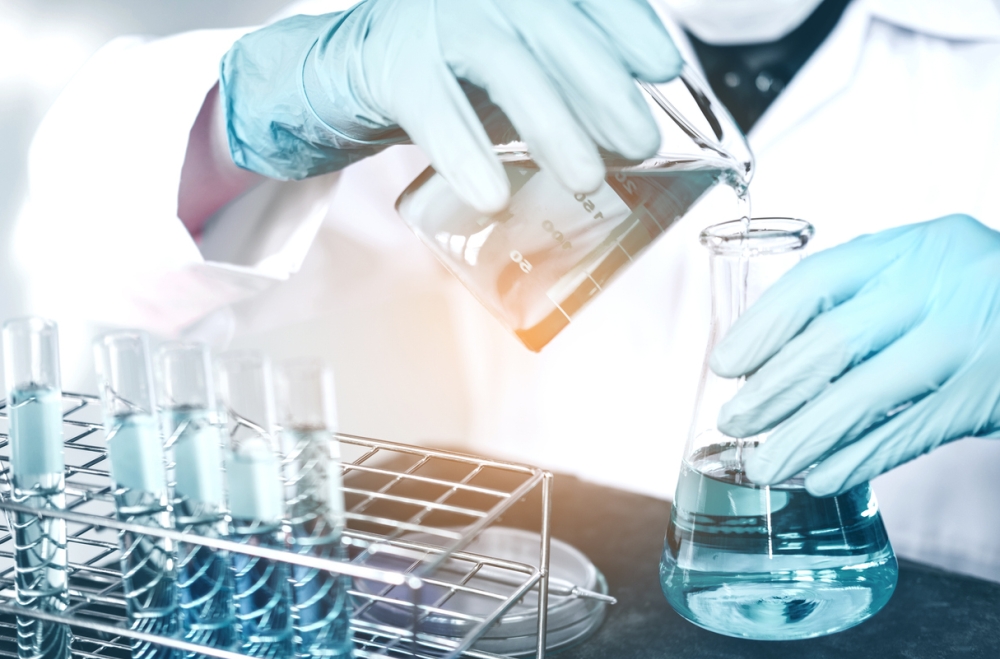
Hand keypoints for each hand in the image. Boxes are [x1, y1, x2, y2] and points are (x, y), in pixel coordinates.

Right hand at [220, 0, 680, 212]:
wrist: (339, 74)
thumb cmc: (442, 72)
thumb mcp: (509, 68)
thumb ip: (560, 83)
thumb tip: (629, 131)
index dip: (628, 24)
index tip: (663, 68)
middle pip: (552, 24)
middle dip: (602, 85)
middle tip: (638, 142)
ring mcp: (430, 18)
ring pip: (502, 62)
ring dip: (551, 122)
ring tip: (585, 177)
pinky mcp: (388, 63)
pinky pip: (433, 108)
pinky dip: (466, 151)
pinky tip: (491, 192)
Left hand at [710, 214, 999, 495]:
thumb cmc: (974, 294)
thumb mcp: (922, 270)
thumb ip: (859, 296)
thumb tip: (766, 356)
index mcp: (910, 249)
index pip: (816, 282)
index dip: (762, 326)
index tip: (725, 363)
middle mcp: (938, 288)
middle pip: (831, 342)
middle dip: (773, 390)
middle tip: (733, 421)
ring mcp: (965, 343)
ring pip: (863, 396)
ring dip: (804, 436)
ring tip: (764, 464)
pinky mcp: (983, 397)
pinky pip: (907, 435)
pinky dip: (858, 459)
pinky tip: (821, 476)